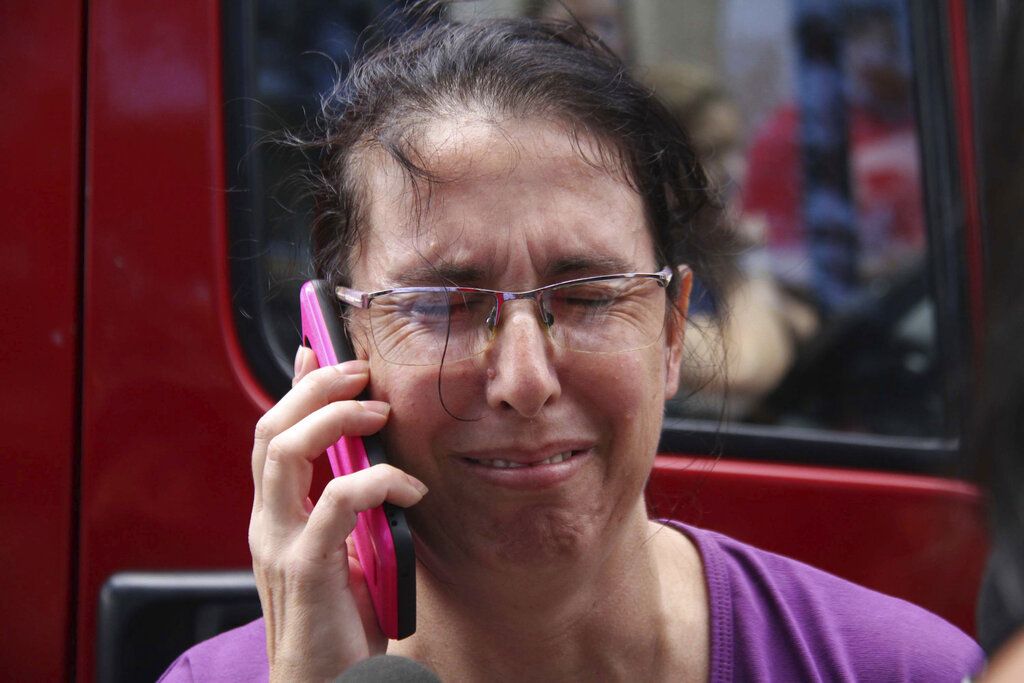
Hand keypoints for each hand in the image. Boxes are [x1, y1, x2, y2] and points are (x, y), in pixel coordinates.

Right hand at [249, 348, 426, 681]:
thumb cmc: (340, 623)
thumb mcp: (344, 550)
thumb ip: (347, 507)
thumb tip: (372, 460)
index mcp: (276, 515)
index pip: (273, 433)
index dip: (293, 387)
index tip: (317, 349)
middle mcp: (267, 522)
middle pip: (271, 428)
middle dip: (314, 388)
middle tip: (358, 370)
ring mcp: (280, 542)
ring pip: (286, 450)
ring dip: (335, 419)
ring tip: (378, 411)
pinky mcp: (306, 566)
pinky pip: (337, 500)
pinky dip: (378, 481)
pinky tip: (411, 490)